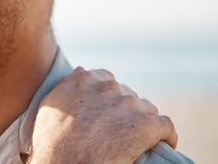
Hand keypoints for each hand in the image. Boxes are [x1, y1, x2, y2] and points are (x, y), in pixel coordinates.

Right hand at [29, 67, 176, 163]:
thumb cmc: (52, 143)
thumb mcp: (51, 105)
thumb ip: (67, 86)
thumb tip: (81, 72)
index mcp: (83, 79)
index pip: (107, 80)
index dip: (110, 99)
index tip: (110, 113)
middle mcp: (107, 87)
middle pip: (128, 95)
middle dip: (126, 112)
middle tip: (120, 132)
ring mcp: (127, 104)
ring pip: (147, 110)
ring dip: (143, 123)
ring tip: (138, 141)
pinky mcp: (145, 125)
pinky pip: (166, 126)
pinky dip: (166, 136)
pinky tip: (162, 144)